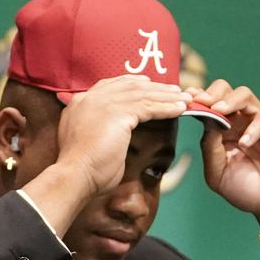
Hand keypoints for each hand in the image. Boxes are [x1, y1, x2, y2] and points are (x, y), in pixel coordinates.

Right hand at [56, 74, 192, 197]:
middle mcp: (91, 98)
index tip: (149, 84)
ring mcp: (103, 103)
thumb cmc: (83, 170)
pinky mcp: (118, 113)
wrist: (75, 176)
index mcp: (80, 102)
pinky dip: (166, 107)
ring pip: (142, 94)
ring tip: (185, 99)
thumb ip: (99, 131)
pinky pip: (148, 107)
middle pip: (130, 86)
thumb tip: (114, 136)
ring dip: (166, 97)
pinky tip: (180, 109)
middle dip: (155, 88)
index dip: (133, 83)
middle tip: (175, 90)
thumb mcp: (89, 142)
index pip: (111, 85)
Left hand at [193, 80, 259, 230]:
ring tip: (219, 111)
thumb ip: (210, 149)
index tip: (186, 98)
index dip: (197, 98)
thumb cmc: (247, 193)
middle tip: (202, 101)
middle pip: (226, 91)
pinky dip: (254, 128)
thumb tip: (205, 122)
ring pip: (245, 95)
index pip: (209, 105)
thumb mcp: (218, 174)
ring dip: (230, 100)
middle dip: (212, 92)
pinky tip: (245, 143)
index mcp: (223, 131)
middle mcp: (241, 122)